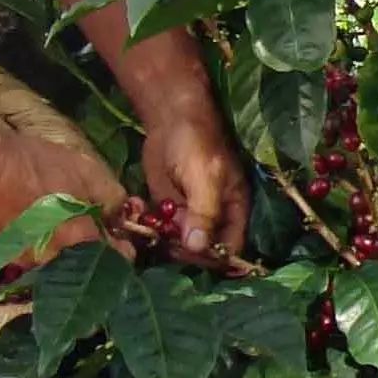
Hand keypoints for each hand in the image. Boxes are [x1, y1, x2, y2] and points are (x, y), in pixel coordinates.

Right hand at [0, 129, 127, 266]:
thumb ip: (112, 198)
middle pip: (82, 263)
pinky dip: (34, 243)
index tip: (119, 234)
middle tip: (86, 222)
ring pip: (53, 261)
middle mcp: (52, 263)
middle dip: (89, 247)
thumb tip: (118, 217)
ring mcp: (22, 262)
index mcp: (79, 244)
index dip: (122, 245)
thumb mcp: (86, 171)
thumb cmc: (36, 166)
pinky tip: (29, 219)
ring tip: (55, 219)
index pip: (116, 260)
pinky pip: (27, 255)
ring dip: (59, 245)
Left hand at [142, 105, 248, 261]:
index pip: (231, 248)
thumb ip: (204, 214)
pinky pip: (163, 230)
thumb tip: (199, 248)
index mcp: (234, 211)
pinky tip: (142, 217)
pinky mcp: (169, 209)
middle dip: (184, 252)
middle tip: (165, 240)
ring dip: (164, 243)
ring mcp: (190, 215)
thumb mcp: (205, 178)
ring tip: (151, 228)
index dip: (215, 258)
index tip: (191, 257)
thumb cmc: (196, 143)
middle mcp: (214, 218)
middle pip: (204, 252)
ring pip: (180, 245)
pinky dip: (152, 230)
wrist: (169, 118)